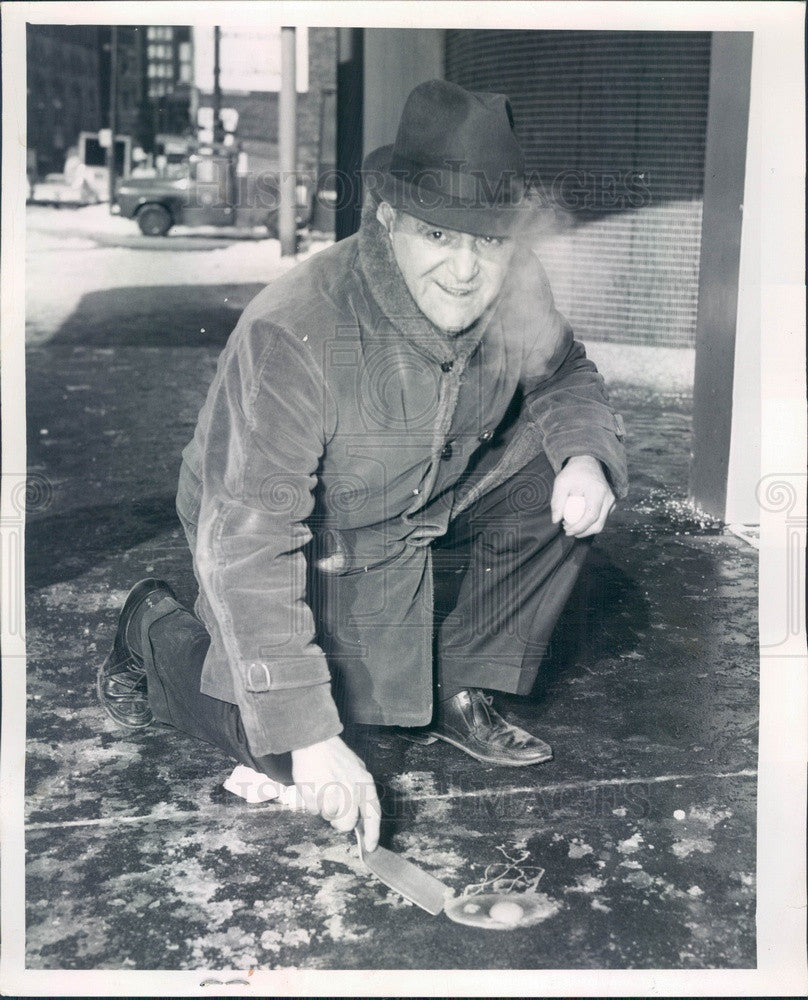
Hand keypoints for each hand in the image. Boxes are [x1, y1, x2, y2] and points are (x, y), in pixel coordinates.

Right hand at [291, 735, 380, 851]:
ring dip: (325, 810)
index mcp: (365, 783)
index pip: (373, 815)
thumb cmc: (335, 755)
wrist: (315, 742)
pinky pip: (314, 811)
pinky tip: (314, 788)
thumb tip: (362, 816)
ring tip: (323, 791)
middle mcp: (352, 790)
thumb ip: (361, 791)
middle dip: (340, 821)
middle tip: (335, 807)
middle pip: (348, 824)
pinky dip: (312, 804)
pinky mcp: (317, 795)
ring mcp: (334, 793)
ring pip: (330, 818)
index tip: (370, 847)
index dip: (372, 834)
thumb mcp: (357, 769)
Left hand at [550, 455, 615, 537]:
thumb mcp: (561, 483)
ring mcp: (612, 501)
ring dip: (586, 529)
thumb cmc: (574, 472)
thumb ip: (557, 501)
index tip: (566, 530)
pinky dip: (591, 524)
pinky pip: (602, 519)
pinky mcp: (611, 504)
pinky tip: (579, 520)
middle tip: (567, 530)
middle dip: (582, 531)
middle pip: (598, 524)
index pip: (591, 516)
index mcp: (598, 491)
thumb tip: (555, 520)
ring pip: (601, 524)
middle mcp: (609, 498)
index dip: (579, 527)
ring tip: (571, 525)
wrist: (588, 463)